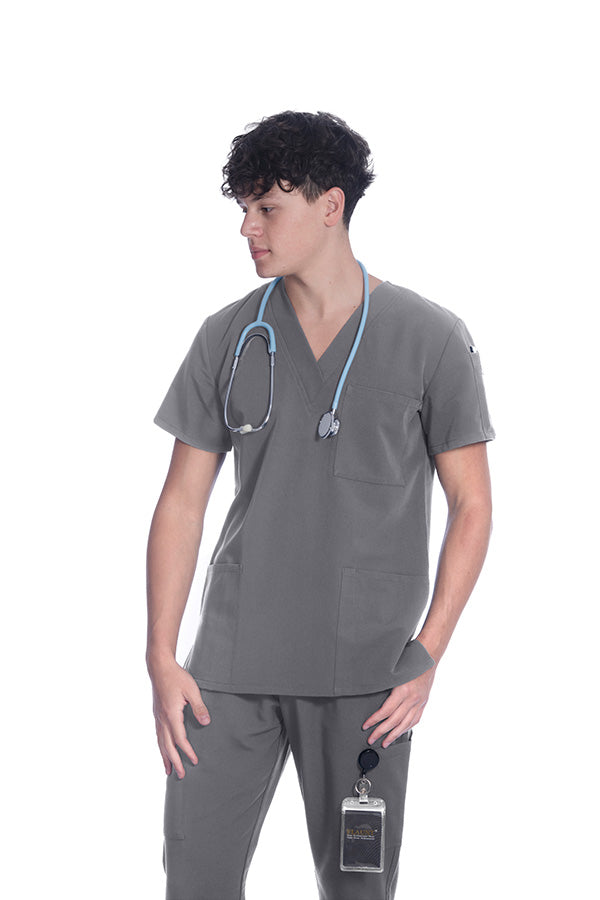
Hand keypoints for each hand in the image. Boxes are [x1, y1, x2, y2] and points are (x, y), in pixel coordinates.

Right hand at [149, 658, 210, 777]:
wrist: (159, 667)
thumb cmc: (177, 677)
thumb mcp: (192, 690)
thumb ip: (199, 707)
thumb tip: (206, 723)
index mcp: (172, 715)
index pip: (180, 739)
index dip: (187, 751)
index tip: (194, 761)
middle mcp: (162, 719)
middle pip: (168, 746)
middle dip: (175, 762)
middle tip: (181, 775)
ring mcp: (157, 717)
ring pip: (160, 742)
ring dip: (165, 757)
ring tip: (168, 770)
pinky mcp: (156, 714)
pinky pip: (158, 735)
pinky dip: (161, 747)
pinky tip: (163, 750)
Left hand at [361, 665, 436, 746]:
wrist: (428, 658)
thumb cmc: (409, 660)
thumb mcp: (395, 670)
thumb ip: (384, 682)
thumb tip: (368, 690)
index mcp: (403, 690)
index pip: (386, 711)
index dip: (374, 720)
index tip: (366, 726)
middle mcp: (412, 699)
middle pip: (394, 720)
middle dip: (381, 732)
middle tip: (371, 739)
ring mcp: (419, 702)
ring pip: (405, 723)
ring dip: (394, 735)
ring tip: (385, 743)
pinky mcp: (423, 703)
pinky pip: (415, 719)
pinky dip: (406, 728)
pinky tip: (399, 733)